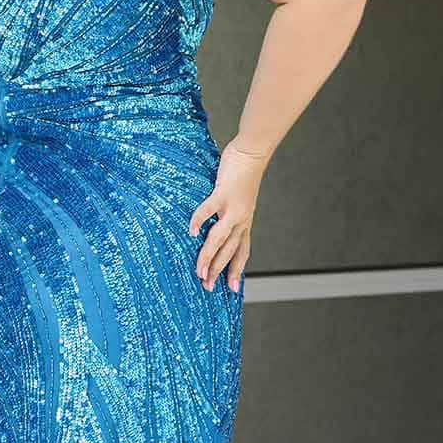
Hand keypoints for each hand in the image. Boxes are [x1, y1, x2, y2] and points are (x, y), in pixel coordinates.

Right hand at [188, 136, 268, 291]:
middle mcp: (241, 219)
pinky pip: (209, 211)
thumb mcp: (240, 201)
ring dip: (209, 257)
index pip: (241, 252)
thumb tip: (214, 226)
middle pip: (229, 251)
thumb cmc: (243, 175)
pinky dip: (199, 222)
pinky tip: (191, 233)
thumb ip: (228, 215)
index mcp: (245, 222)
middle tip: (208, 286)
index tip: (231, 289)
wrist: (252, 153)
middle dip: (218, 271)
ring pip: (220, 239)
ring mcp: (233, 208)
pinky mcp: (223, 194)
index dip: (236, 270)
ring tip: (200, 271)